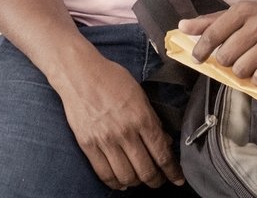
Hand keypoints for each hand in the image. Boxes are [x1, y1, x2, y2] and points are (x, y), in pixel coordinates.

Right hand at [56, 56, 182, 189]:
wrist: (79, 73)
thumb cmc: (110, 78)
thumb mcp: (139, 94)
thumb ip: (152, 119)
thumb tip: (163, 140)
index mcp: (141, 117)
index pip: (162, 154)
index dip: (173, 172)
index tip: (177, 179)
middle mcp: (125, 132)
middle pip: (146, 170)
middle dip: (156, 181)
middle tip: (159, 180)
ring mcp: (105, 140)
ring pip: (126, 176)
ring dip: (137, 182)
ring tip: (139, 179)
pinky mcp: (88, 145)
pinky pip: (104, 173)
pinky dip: (115, 183)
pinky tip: (121, 181)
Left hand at [180, 0, 256, 86]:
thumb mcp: (233, 15)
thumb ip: (207, 23)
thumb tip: (181, 26)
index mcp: (243, 10)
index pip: (213, 34)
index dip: (200, 50)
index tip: (197, 58)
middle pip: (226, 56)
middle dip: (226, 61)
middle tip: (234, 56)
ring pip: (241, 70)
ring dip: (241, 71)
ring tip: (248, 61)